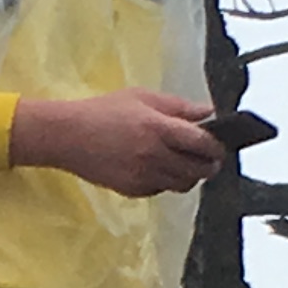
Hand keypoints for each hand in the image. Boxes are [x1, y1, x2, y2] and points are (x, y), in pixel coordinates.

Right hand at [9, 86, 222, 198]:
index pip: (201, 143)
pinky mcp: (133, 190)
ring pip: (182, 184)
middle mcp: (154, 155)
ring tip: (185, 164)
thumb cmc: (103, 111)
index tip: (219, 145)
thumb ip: (178, 106)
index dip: (216, 147)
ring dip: (190, 175)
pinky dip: (166, 181)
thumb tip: (208, 112)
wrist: (68, 136)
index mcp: (159, 128)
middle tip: (209, 159)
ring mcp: (143, 175)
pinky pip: (161, 189)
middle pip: (198, 169)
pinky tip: (158, 167)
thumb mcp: (142, 97)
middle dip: (209, 165)